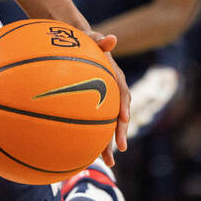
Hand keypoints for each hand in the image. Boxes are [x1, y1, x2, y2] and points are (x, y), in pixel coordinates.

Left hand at [87, 31, 129, 166]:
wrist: (77, 44)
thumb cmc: (84, 40)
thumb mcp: (90, 37)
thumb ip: (99, 39)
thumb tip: (112, 38)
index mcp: (115, 77)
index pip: (122, 92)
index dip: (124, 106)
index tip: (123, 119)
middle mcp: (112, 92)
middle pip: (119, 114)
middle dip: (120, 133)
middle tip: (121, 148)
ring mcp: (104, 101)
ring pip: (108, 125)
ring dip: (109, 143)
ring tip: (108, 163)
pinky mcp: (93, 107)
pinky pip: (95, 125)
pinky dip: (94, 139)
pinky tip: (87, 156)